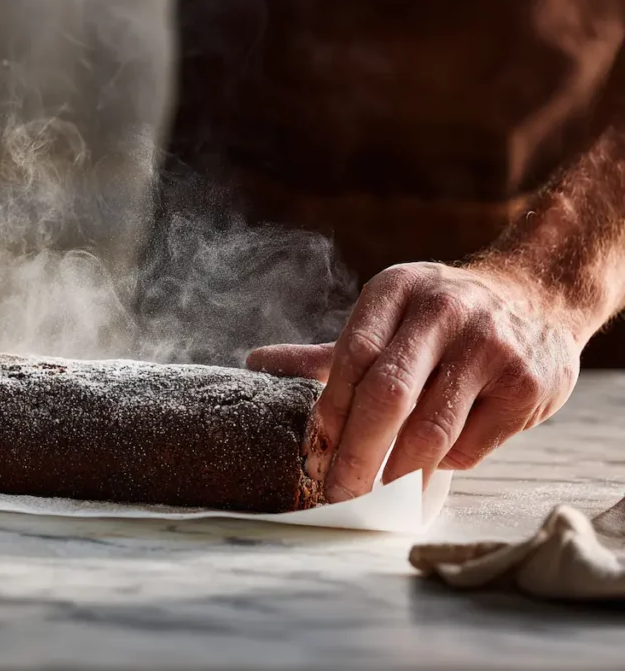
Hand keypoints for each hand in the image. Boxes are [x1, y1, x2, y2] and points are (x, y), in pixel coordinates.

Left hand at [248, 262, 581, 501]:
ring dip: (397, 476)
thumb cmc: (439, 317)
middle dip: (356, 455)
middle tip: (338, 495)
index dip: (330, 412)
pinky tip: (434, 465)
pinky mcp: (527, 385)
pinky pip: (471, 445)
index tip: (313, 454)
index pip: (353, 357)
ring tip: (377, 501)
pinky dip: (446, 465)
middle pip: (388, 396)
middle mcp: (443, 312)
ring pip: (430, 430)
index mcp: (397, 291)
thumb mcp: (386, 314)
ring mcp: (490, 347)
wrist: (538, 293)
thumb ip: (327, 352)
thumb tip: (255, 365)